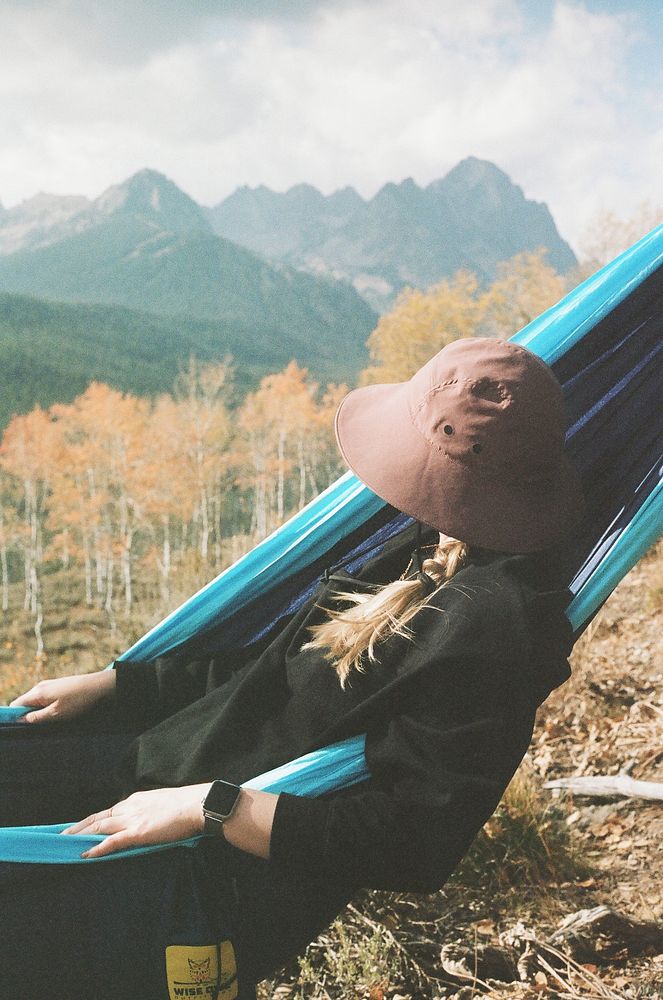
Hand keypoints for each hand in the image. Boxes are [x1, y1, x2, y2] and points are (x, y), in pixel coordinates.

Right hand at [10, 670, 115, 723]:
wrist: (99, 686)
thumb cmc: (78, 700)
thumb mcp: (56, 714)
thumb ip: (37, 717)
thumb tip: (21, 720)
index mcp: (37, 693)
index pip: (15, 705)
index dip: (14, 717)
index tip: (21, 727)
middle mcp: (40, 687)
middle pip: (25, 704)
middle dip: (29, 716)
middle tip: (42, 725)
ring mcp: (49, 685)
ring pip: (36, 703)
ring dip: (41, 713)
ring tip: (54, 719)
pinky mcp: (58, 687)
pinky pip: (46, 699)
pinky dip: (49, 707)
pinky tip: (60, 712)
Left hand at [61, 784, 210, 858]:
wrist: (198, 805)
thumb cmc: (187, 806)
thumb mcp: (163, 805)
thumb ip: (150, 813)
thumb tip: (147, 823)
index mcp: (137, 800)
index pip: (109, 811)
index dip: (93, 820)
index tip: (82, 826)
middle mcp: (130, 806)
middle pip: (98, 817)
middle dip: (79, 827)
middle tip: (63, 836)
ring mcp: (133, 819)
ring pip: (99, 827)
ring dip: (81, 836)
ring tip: (66, 844)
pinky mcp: (138, 832)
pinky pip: (112, 841)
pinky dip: (97, 848)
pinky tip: (85, 854)